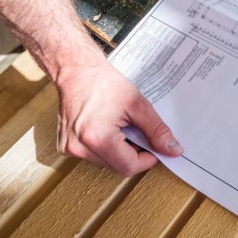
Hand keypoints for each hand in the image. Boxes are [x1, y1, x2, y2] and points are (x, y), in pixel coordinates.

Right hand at [55, 59, 183, 175]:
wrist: (77, 71)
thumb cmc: (104, 83)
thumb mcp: (138, 105)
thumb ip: (157, 130)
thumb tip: (172, 150)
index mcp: (97, 138)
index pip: (129, 166)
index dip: (147, 158)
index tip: (154, 146)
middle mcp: (79, 147)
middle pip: (118, 165)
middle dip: (133, 152)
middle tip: (135, 129)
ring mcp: (70, 148)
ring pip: (106, 162)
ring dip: (119, 149)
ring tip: (118, 125)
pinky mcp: (65, 146)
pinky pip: (93, 155)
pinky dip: (105, 146)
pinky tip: (105, 127)